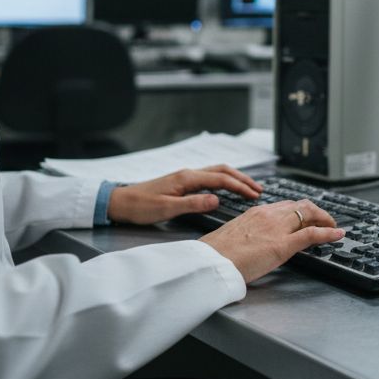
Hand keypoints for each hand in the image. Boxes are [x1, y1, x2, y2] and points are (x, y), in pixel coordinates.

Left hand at [106, 164, 262, 224]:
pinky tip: (227, 188)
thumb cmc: (140, 206)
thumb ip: (193, 204)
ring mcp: (185, 176)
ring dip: (235, 178)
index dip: (240, 186)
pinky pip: (209, 177)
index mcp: (187, 178)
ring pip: (216, 171)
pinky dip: (224, 180)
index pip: (221, 179)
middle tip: (258, 190)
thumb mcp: (167, 209)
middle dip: (242, 178)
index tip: (254, 195)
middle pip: (222, 170)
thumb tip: (217, 199)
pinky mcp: (182, 182)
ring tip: (248, 188)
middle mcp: (188, 173)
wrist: (120, 202)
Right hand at [199, 198, 344, 283]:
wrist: (210, 262)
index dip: (300, 211)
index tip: (306, 217)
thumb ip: (249, 234)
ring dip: (324, 219)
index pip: (285, 206)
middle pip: (300, 206)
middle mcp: (268, 215)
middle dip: (316, 212)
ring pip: (309, 215)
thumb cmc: (216, 254)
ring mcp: (277, 229)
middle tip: (325, 221)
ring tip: (332, 227)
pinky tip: (337, 235)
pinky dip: (328, 233)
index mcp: (256, 212)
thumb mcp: (234, 236)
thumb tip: (254, 242)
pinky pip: (312, 234)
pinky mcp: (282, 245)